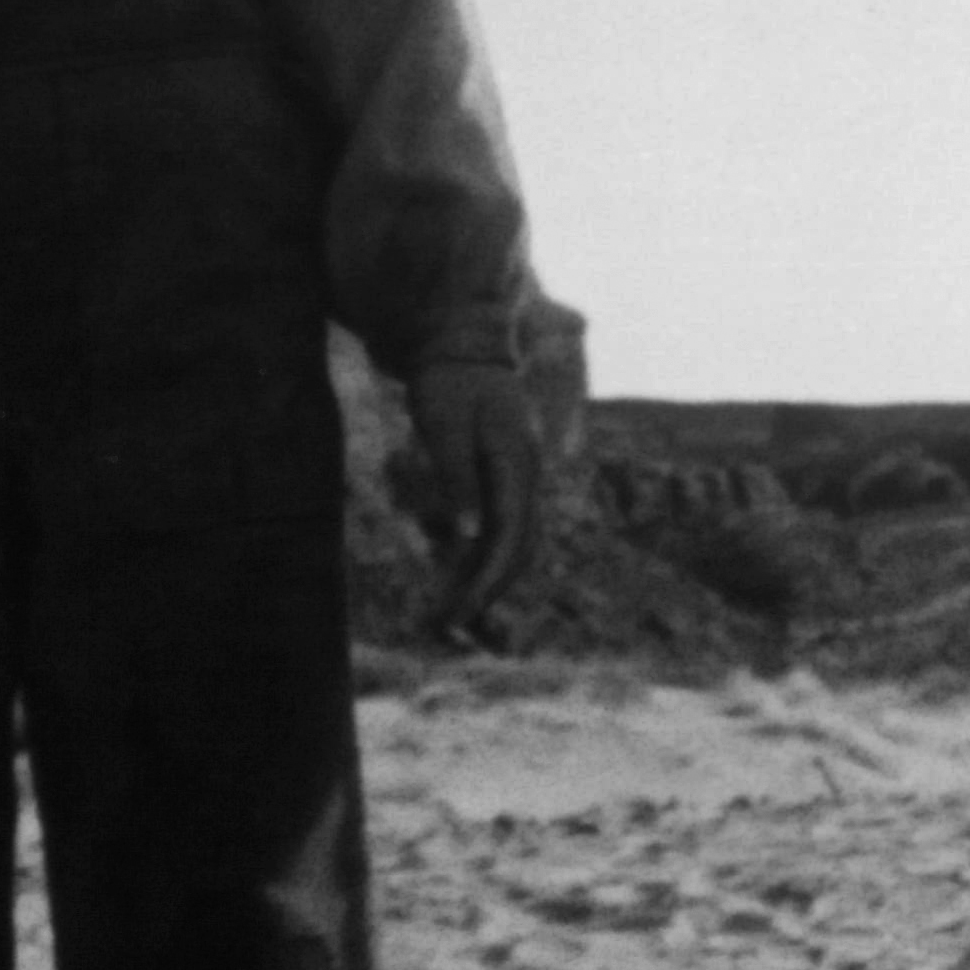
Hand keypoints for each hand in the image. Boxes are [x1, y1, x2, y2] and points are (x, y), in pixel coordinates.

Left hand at [403, 359, 550, 635]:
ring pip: (515, 541)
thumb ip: (456, 477)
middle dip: (488, 590)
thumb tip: (469, 533)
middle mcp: (526, 475)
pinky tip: (460, 576)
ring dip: (487, 578)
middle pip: (519, 547)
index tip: (459, 614)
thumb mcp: (443, 426)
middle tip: (448, 625)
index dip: (488, 580)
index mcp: (516, 465)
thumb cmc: (446, 383)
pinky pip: (503, 526)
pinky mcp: (506, 476)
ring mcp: (520, 476)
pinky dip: (484, 557)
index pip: (510, 537)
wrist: (461, 344)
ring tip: (451, 613)